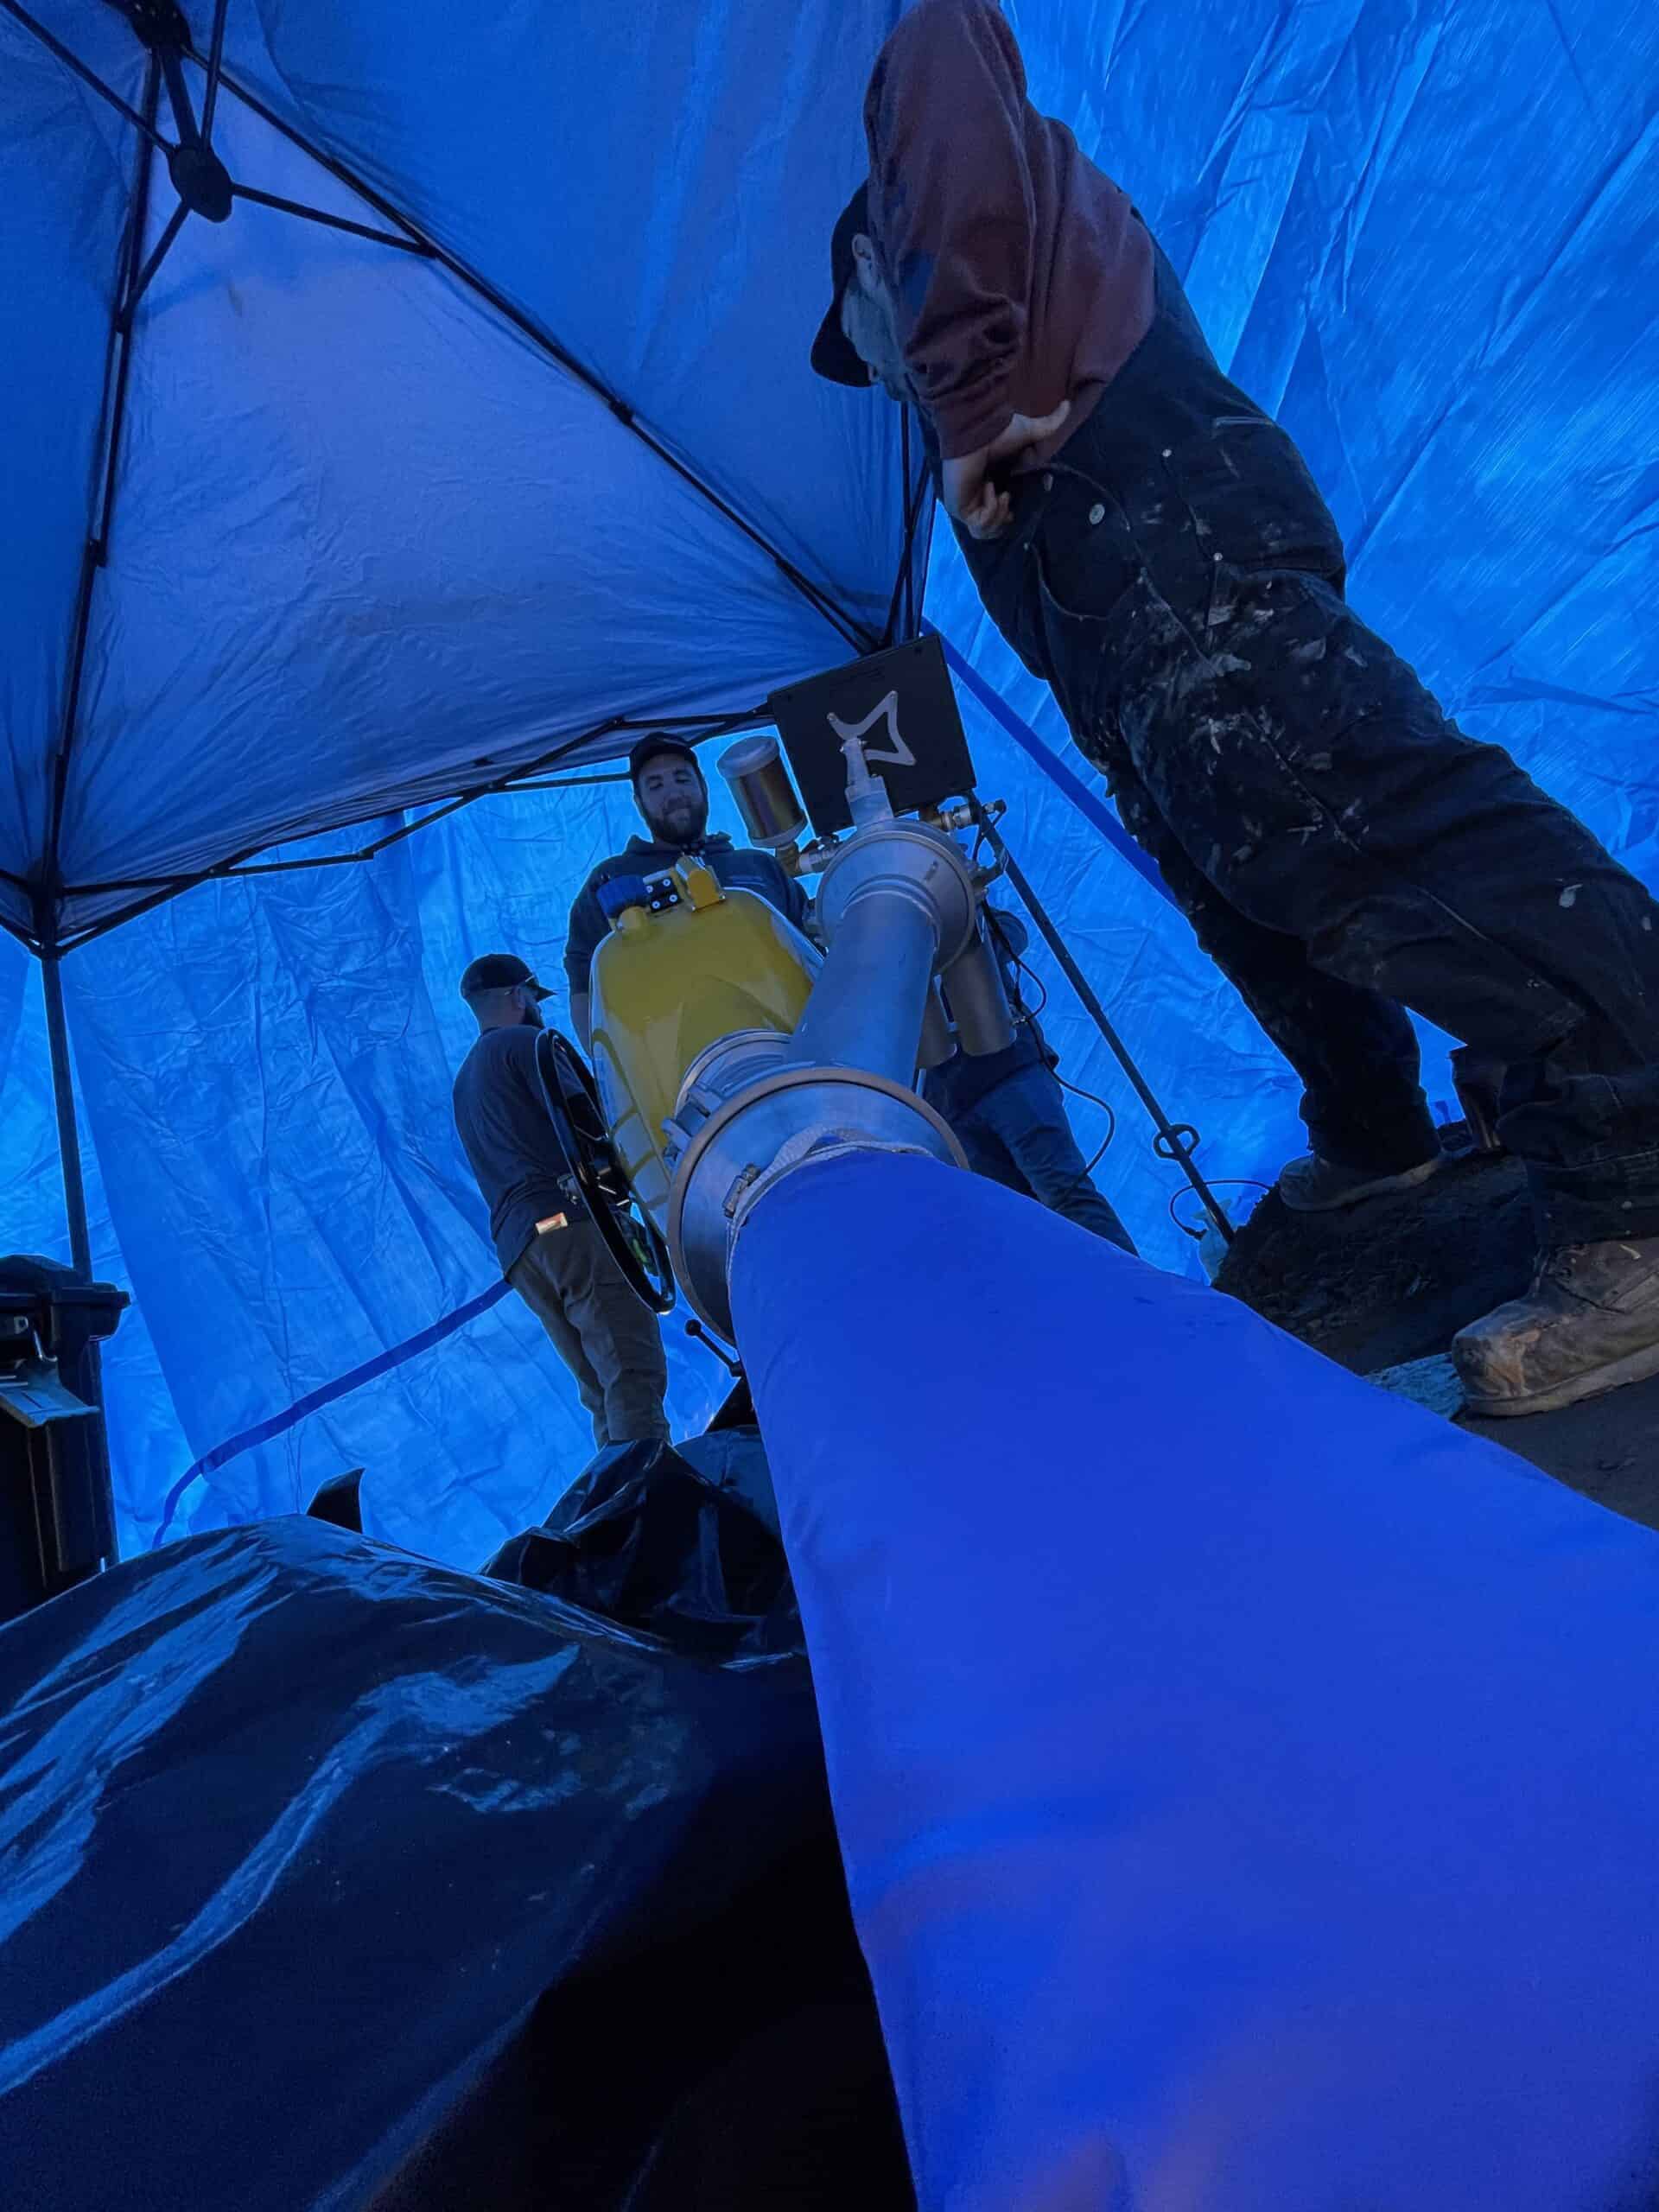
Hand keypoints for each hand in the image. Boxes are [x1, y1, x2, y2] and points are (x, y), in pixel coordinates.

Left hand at [941, 401, 1071, 539]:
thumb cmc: (998, 431)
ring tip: (1001, 493)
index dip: (1010, 515)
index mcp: (989, 489)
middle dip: (1004, 519)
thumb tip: (1067, 405)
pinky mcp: (958, 507)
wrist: (977, 429)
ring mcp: (965, 505)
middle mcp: (975, 500)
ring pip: (984, 533)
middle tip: (1008, 497)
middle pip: (991, 532)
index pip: (999, 518)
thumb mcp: (1029, 432)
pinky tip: (989, 487)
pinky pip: (979, 524)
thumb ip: (1049, 425)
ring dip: (999, 514)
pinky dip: (990, 508)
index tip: (1016, 499)